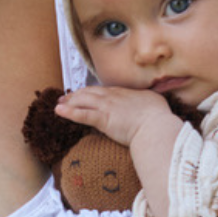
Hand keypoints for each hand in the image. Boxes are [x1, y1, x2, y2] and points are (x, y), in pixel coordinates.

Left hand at [55, 86, 179, 149]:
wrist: (155, 126)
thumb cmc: (158, 117)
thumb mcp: (154, 102)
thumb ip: (147, 101)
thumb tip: (150, 102)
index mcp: (124, 93)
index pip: (103, 90)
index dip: (90, 92)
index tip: (83, 94)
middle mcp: (113, 97)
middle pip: (89, 92)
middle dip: (75, 95)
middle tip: (64, 98)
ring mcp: (107, 107)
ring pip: (83, 101)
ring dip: (69, 102)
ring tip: (58, 105)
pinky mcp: (102, 119)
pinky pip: (82, 114)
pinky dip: (69, 112)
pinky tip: (59, 112)